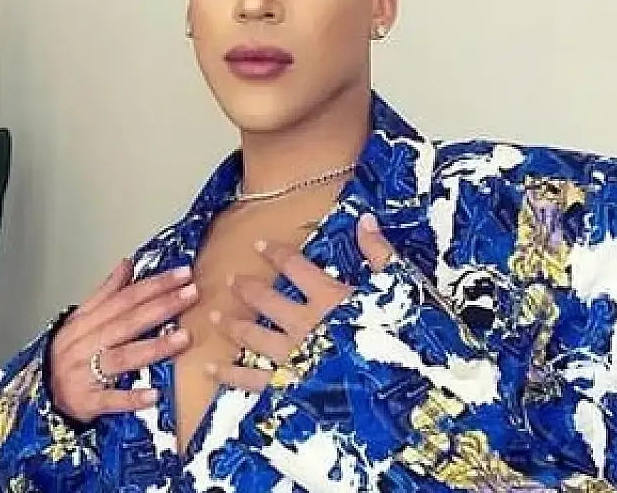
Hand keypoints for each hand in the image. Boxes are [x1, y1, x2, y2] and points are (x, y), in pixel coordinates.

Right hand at [48, 257, 198, 423]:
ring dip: (154, 347)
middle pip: (127, 322)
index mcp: (84, 323)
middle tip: (191, 294)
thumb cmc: (69, 358)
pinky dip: (132, 398)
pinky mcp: (86, 402)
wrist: (41, 398)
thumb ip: (106, 293)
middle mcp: (83, 345)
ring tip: (183, 338)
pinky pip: (111, 399)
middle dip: (161, 307)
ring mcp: (83, 374)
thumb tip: (127, 264)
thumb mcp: (81, 322)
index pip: (124, 298)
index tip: (183, 274)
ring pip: (122, 357)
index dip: (154, 285)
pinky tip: (155, 394)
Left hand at [208, 213, 393, 391]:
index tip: (262, 245)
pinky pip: (251, 380)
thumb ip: (380, 253)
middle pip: (266, 300)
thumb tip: (365, 220)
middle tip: (233, 280)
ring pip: (252, 337)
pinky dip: (228, 375)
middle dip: (247, 288)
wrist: (403, 396)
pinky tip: (210, 368)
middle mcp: (306, 324)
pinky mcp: (287, 388)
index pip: (296, 267)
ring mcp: (293, 358)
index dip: (277, 253)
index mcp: (330, 298)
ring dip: (232, 324)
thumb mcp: (400, 290)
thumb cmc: (405, 342)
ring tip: (213, 316)